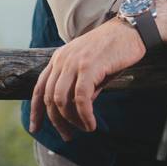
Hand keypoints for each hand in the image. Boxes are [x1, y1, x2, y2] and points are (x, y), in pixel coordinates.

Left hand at [29, 18, 146, 139]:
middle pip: (50, 98)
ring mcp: (74, 62)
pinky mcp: (89, 66)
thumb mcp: (92, 67)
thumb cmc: (115, 49)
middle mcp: (62, 60)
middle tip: (68, 135)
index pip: (40, 88)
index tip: (35, 128)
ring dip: (71, 120)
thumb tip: (79, 110)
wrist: (132, 29)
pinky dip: (85, 115)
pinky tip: (91, 123)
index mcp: (59, 58)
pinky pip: (81, 98)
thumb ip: (82, 86)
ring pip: (62, 100)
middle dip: (57, 121)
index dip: (35, 111)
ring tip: (84, 128)